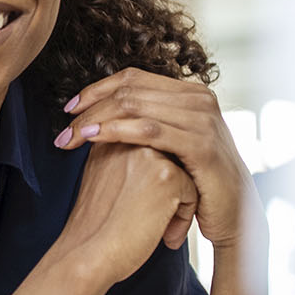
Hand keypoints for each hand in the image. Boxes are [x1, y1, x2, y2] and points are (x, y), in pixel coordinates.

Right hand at [49, 141, 193, 289]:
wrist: (88, 254)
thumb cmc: (94, 228)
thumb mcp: (100, 182)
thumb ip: (121, 163)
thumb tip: (151, 167)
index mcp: (109, 139)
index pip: (148, 152)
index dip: (146, 184)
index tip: (132, 208)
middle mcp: (128, 141)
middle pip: (167, 160)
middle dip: (165, 191)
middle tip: (147, 220)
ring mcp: (149, 155)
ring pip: (183, 174)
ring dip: (176, 205)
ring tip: (158, 229)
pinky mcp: (167, 175)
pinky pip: (192, 192)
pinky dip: (184, 218)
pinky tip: (165, 235)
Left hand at [56, 68, 261, 248]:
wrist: (233, 216)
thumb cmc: (195, 183)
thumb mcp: (171, 145)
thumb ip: (146, 122)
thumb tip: (99, 110)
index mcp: (190, 93)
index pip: (133, 78)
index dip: (96, 90)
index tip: (68, 109)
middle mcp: (200, 99)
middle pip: (130, 90)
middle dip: (90, 107)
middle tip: (62, 128)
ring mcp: (204, 120)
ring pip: (135, 106)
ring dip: (95, 120)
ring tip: (70, 137)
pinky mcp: (202, 145)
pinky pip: (150, 131)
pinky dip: (116, 131)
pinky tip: (92, 140)